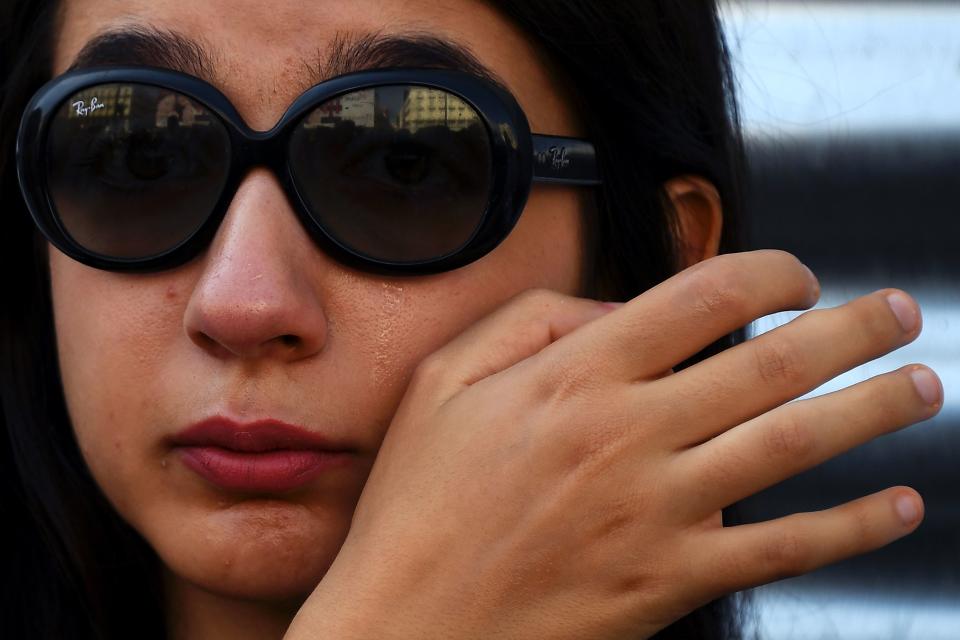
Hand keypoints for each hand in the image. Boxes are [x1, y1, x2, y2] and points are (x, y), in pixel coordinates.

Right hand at [285, 250, 941, 639]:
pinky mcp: (670, 581)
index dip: (767, 272)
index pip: (701, 297)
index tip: (796, 276)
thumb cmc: (419, 504)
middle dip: (852, 330)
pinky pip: (782, 549)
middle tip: (900, 312)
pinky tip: (895, 507)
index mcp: (574, 374)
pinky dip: (851, 528)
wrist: (405, 625)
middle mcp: (629, 432)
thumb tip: (614, 307)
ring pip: (792, 445)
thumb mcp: (441, 382)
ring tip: (923, 384)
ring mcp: (657, 511)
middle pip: (770, 363)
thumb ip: (528, 321)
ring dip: (872, 409)